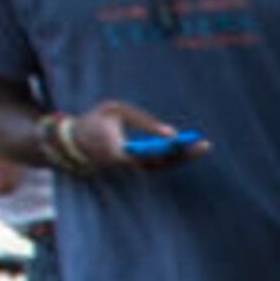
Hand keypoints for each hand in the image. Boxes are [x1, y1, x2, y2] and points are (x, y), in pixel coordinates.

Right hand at [65, 101, 201, 178]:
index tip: (187, 140)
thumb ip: (143, 119)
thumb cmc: (95, 120)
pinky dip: (173, 157)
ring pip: (162, 166)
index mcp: (118, 152)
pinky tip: (190, 148)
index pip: (150, 154)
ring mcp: (130, 170)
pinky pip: (158, 164)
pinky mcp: (134, 169)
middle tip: (206, 145)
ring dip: (183, 157)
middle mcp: (126, 166)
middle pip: (162, 164)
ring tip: (202, 146)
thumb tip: (172, 134)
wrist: (74, 141)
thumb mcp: (115, 110)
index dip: (171, 150)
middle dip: (184, 156)